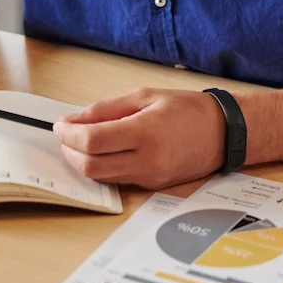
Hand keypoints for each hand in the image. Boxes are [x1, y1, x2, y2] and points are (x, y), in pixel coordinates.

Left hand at [53, 88, 226, 188]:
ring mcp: (149, 178)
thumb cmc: (187, 109)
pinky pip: (117, 179)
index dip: (69, 134)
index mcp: (145, 132)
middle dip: (69, 151)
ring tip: (80, 140)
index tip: (60, 124)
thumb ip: (107, 109)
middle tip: (65, 134)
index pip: (93, 140)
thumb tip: (74, 119)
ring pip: (101, 177)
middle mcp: (147, 160)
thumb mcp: (145, 96)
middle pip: (91, 166)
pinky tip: (102, 150)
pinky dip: (102, 166)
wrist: (222, 133)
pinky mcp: (152, 186)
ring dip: (82, 160)